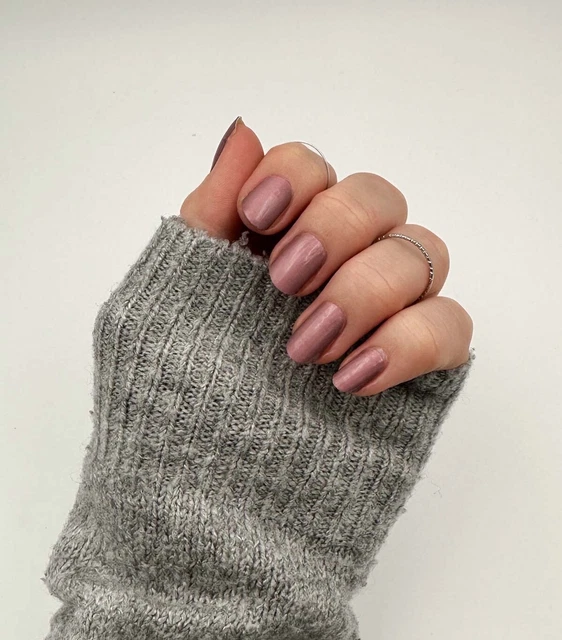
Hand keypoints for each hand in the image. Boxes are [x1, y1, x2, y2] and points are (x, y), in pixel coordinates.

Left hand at [181, 117, 472, 395]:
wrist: (204, 488)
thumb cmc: (178, 393)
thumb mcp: (172, 296)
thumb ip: (209, 215)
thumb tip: (244, 131)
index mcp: (282, 240)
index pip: (313, 169)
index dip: (295, 176)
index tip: (256, 218)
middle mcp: (340, 264)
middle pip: (378, 199)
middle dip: (334, 231)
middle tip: (284, 285)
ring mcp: (384, 311)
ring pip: (423, 253)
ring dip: (367, 291)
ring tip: (307, 349)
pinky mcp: (417, 363)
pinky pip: (450, 325)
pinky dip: (409, 343)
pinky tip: (354, 380)